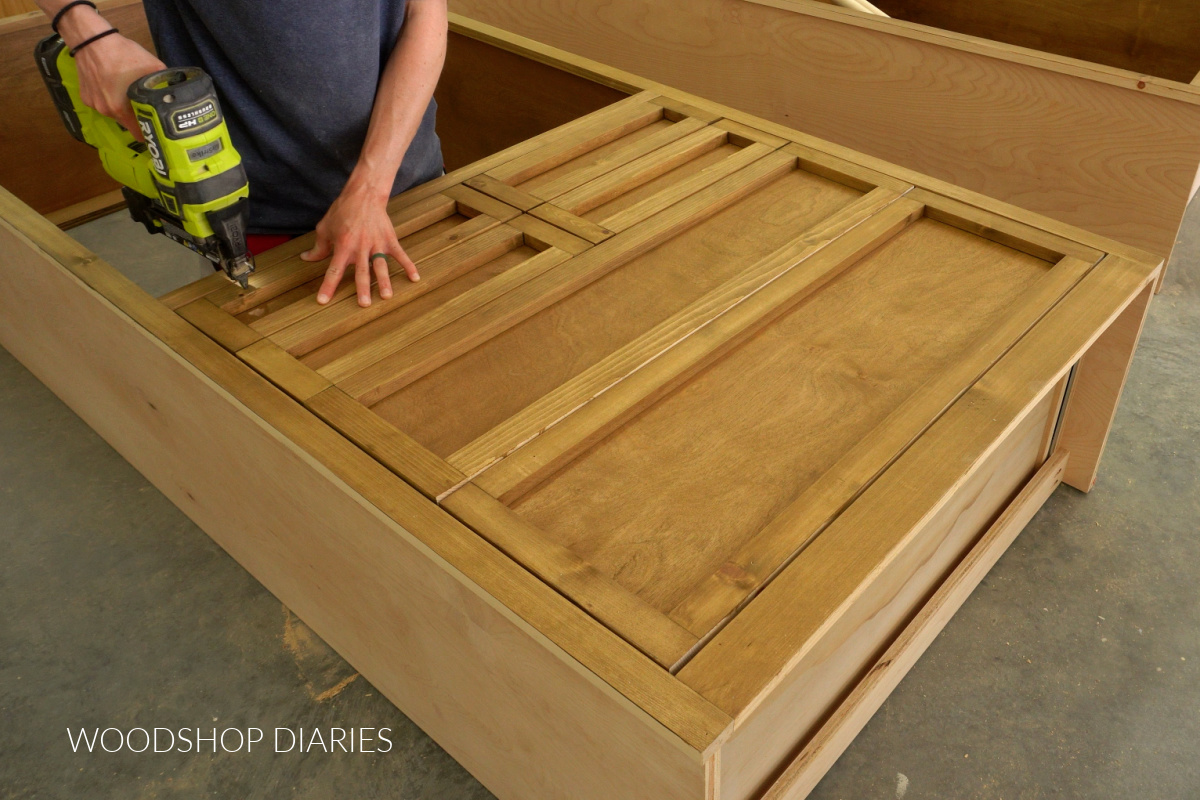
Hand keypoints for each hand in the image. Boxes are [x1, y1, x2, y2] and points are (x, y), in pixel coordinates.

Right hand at [60, 8, 164, 138]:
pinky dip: (108, 97)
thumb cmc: (123, 54)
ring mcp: (93, 104)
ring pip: (114, 112)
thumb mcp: (152, 67)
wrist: (91, 40)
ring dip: (122, 106)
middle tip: (146, 105)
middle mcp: (106, 111)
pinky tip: (112, 83)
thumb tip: (175, 92)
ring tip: (127, 91)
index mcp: (122, 110)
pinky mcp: (84, 95)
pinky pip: (101, 102)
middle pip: (127, 123)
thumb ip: (164, 84)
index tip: (157, 128)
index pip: (138, 134)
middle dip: (137, 117)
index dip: (149, 132)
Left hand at [300, 177, 418, 306]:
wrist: (364, 195)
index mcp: (343, 245)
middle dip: (362, 288)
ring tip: (387, 296)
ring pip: (381, 266)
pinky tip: (415, 278)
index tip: (323, 301)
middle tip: (364, 305)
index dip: (328, 286)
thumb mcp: (325, 228)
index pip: (334, 270)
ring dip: (384, 281)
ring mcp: (376, 244)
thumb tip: (306, 258)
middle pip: (361, 271)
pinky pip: (400, 255)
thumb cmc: (342, 211)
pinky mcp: (389, 240)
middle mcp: (360, 247)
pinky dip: (408, 266)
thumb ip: (318, 247)